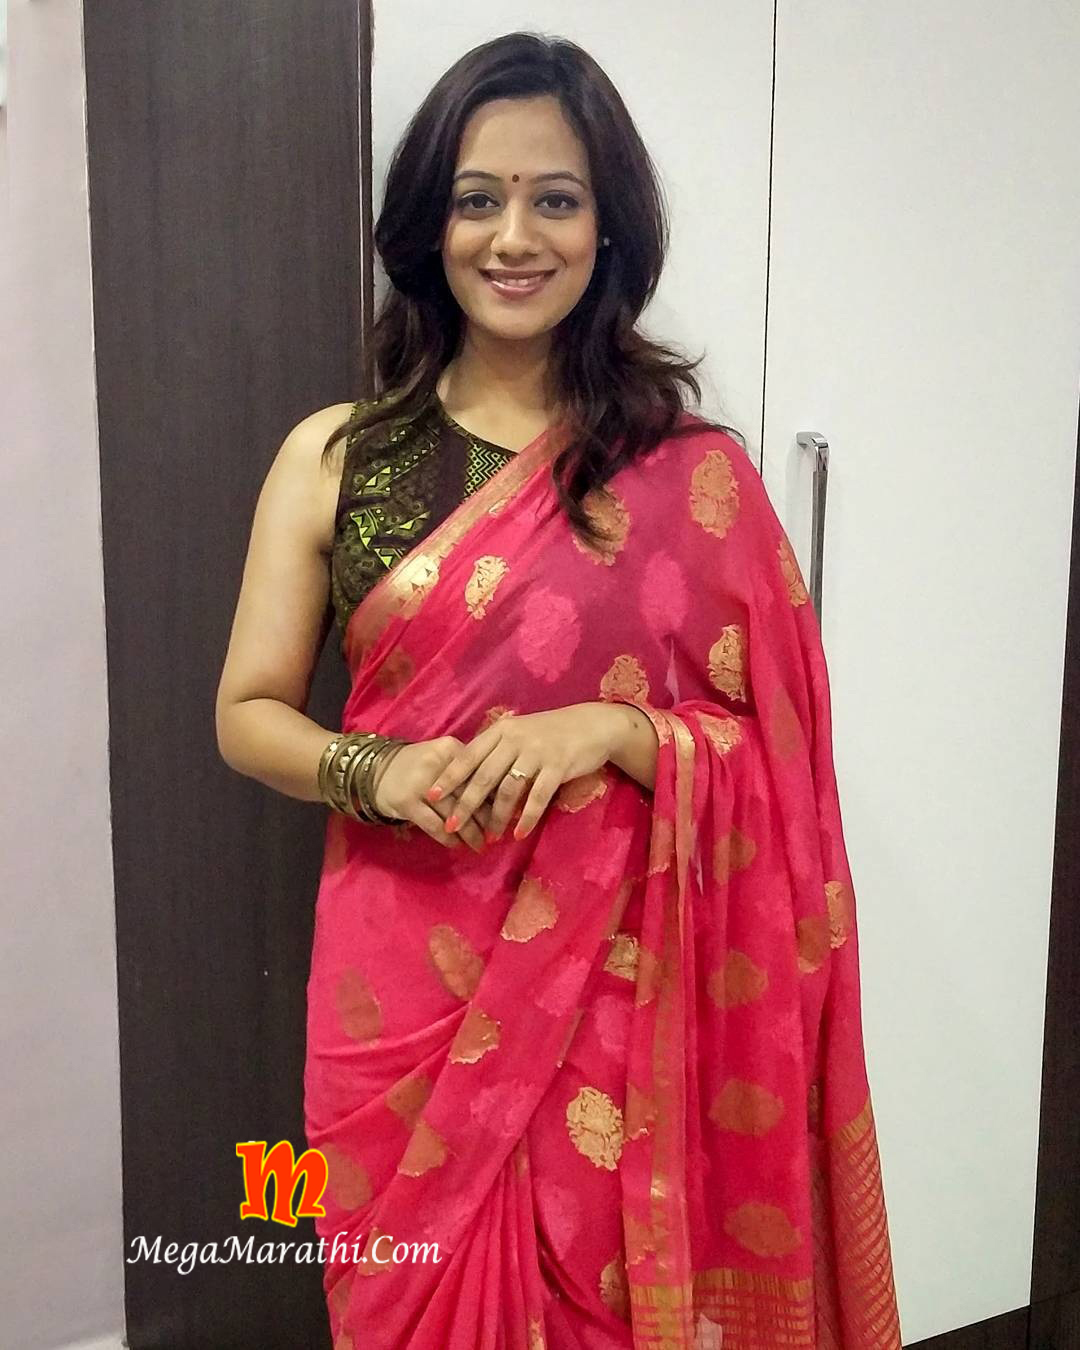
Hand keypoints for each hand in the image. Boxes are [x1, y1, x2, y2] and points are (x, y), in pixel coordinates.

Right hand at [373, 737, 493, 851]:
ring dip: (470, 833)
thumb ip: (470, 773)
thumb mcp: (445, 760)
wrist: (377, 771)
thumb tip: (505, 797)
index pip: (480, 774)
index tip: (511, 814)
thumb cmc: (421, 768)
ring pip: (454, 812)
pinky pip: (434, 825)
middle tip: (497, 835)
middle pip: (469, 794)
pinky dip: (448, 838)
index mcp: (451, 749)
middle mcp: (436, 763)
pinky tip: (457, 845)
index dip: (497, 796)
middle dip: (486, 819)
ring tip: (480, 846)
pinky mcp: (407, 802)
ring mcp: (420, 783)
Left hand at [423, 703, 628, 841]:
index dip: (449, 776)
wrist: (593, 725)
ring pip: (508, 789)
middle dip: (465, 803)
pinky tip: (519, 834)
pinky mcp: (558, 766)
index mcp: (502, 731)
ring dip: (497, 817)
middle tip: (452, 826)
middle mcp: (516, 739)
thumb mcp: (520, 732)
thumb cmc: (551, 732)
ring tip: (489, 837)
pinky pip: (538, 797)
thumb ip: (497, 749)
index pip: (468, 755)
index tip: (432, 796)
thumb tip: (469, 775)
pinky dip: (527, 818)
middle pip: (483, 776)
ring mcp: (537, 752)